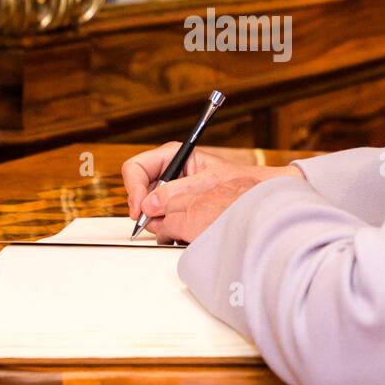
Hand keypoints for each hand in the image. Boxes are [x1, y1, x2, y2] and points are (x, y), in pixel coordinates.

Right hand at [140, 175, 262, 242]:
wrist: (250, 193)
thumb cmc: (234, 180)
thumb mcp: (206, 183)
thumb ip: (176, 193)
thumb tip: (149, 205)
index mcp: (172, 155)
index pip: (135, 168)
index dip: (133, 189)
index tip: (139, 209)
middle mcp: (166, 170)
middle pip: (137, 188)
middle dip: (141, 207)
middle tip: (151, 223)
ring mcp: (167, 188)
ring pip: (144, 205)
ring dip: (152, 219)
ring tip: (170, 226)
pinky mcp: (171, 204)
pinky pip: (155, 215)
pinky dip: (161, 225)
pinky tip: (175, 229)